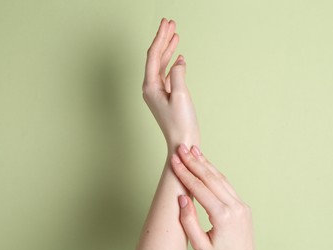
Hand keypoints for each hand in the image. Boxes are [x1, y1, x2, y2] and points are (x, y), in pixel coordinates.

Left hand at [142, 18, 198, 149]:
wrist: (181, 143)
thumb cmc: (180, 123)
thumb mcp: (180, 96)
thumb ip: (178, 74)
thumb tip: (179, 62)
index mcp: (150, 86)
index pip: (153, 55)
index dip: (160, 37)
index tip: (167, 23)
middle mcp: (150, 88)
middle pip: (155, 57)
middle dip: (163, 39)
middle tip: (170, 23)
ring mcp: (157, 92)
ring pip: (161, 65)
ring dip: (168, 49)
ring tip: (175, 35)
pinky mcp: (165, 97)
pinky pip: (166, 75)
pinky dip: (172, 63)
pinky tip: (178, 58)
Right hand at [171, 144, 255, 249]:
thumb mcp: (200, 245)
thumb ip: (188, 221)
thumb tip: (182, 197)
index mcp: (223, 216)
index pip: (200, 189)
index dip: (185, 173)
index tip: (174, 161)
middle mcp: (235, 207)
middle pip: (211, 178)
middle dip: (194, 162)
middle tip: (182, 148)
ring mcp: (241, 205)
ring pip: (221, 178)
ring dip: (206, 163)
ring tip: (194, 151)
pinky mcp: (242, 206)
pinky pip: (227, 185)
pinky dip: (215, 173)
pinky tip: (206, 166)